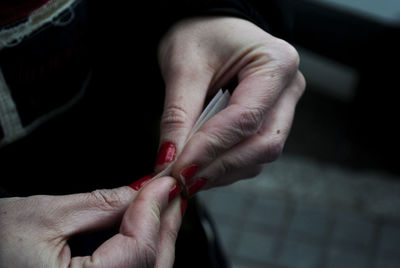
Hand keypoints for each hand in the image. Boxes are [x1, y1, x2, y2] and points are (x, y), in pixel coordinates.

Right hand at [0, 177, 182, 267]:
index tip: (166, 184)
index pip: (138, 250)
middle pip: (152, 266)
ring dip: (158, 239)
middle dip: (165, 226)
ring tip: (161, 208)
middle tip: (171, 194)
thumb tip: (142, 191)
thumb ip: (102, 205)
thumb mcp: (44, 217)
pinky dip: (143, 254)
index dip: (155, 211)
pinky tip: (143, 231)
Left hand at [156, 17, 304, 190]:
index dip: (210, 148)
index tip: (178, 169)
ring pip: (260, 154)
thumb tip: (170, 161)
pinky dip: (227, 165)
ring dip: (222, 170)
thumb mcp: (183, 67)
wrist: (210, 27)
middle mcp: (289, 88)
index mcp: (276, 63)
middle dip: (219, 166)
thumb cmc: (199, 34)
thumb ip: (178, 116)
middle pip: (262, 144)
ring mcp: (284, 106)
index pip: (246, 118)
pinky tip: (203, 164)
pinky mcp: (271, 120)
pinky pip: (253, 153)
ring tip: (188, 173)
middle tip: (181, 180)